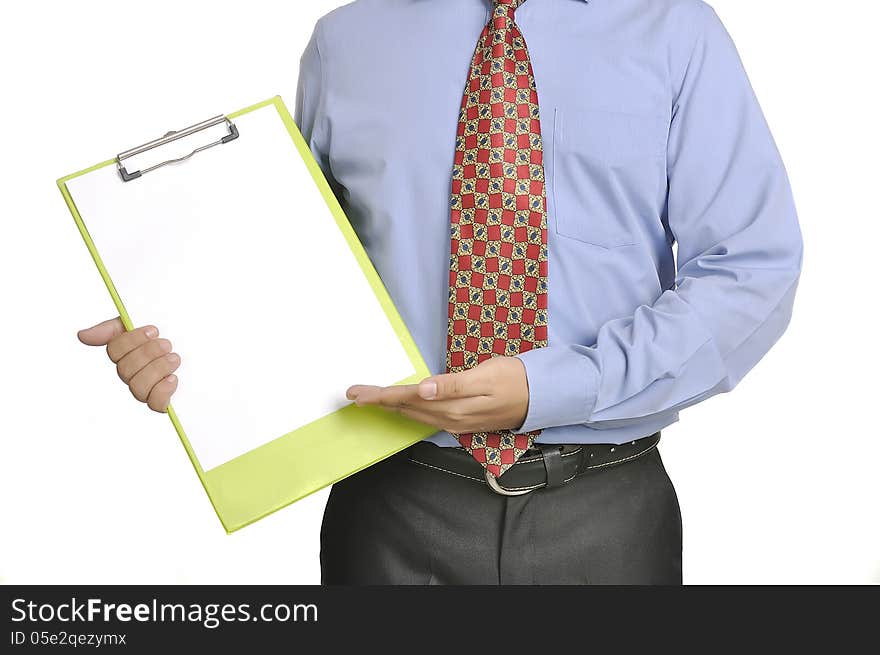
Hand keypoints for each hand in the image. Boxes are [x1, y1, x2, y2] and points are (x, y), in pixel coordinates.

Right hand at [77, 317, 180, 412]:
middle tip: (168, 344)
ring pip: (138, 388)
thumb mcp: (142, 322)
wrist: (200, 339)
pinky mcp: (166, 399)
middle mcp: (134, 373)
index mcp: (126, 353)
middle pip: (125, 370)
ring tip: (174, 358)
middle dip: (149, 354)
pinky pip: (155, 405)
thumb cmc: (169, 332)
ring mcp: (149, 387)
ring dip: (156, 370)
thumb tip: (82, 336)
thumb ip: (113, 329)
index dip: (132, 341)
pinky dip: (163, 392)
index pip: (115, 352)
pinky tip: (173, 379)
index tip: (154, 330)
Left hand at [346, 356, 529, 433]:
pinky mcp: (461, 423)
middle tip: (353, 394)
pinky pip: (426, 418)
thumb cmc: (514, 378)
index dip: (379, 395)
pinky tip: (400, 406)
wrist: (541, 397)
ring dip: (390, 407)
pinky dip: (408, 410)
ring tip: (369, 399)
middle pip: (405, 409)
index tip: (355, 393)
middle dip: (378, 401)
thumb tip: (422, 390)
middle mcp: (449, 418)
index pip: (406, 398)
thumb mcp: (485, 375)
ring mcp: (455, 423)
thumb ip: (452, 384)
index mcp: (452, 405)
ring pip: (414, 415)